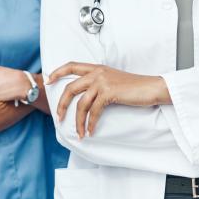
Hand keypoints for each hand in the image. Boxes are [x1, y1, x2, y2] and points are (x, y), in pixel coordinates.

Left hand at [46, 62, 169, 137]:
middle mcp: (97, 72)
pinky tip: (91, 131)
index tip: (48, 81)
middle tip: (59, 118)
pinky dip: (91, 123)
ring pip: (80, 103)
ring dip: (78, 121)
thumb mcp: (112, 80)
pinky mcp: (108, 92)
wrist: (151, 87)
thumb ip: (98, 83)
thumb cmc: (134, 87)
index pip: (71, 65)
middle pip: (70, 88)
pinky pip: (94, 111)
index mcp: (96, 68)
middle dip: (62, 105)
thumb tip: (84, 96)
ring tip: (79, 133)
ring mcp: (102, 82)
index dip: (57, 72)